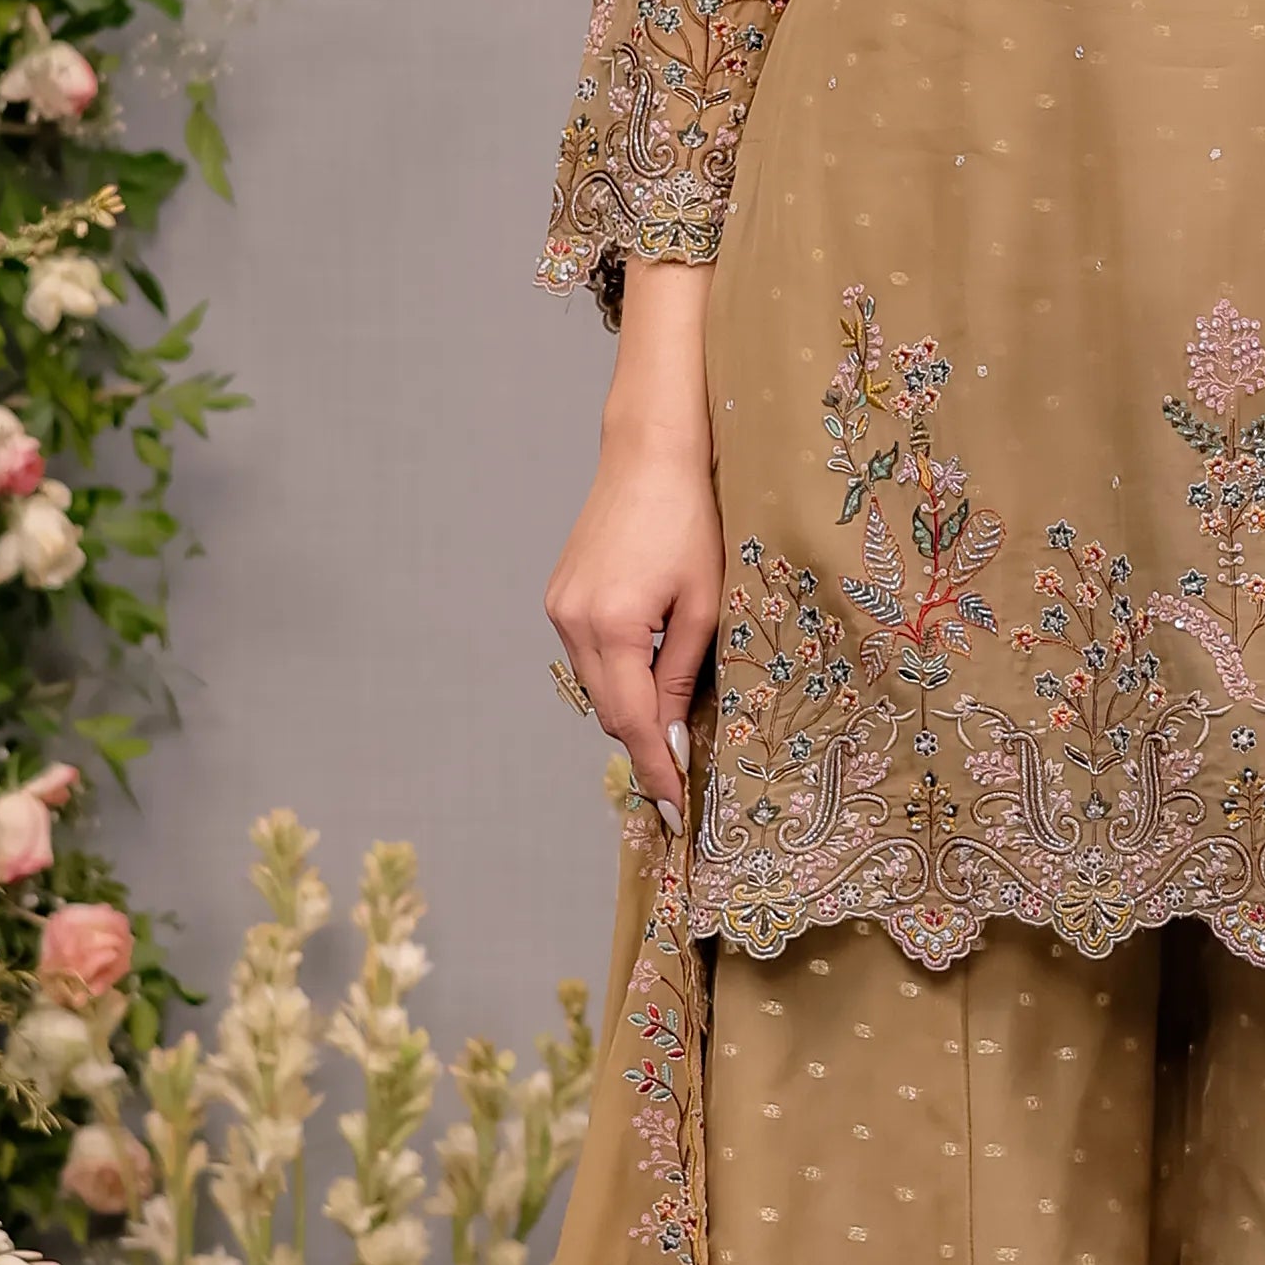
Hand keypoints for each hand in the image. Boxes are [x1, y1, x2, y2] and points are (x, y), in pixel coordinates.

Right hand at [543, 263, 719, 826]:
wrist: (651, 453)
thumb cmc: (693, 519)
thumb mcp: (704, 603)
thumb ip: (683, 674)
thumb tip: (669, 734)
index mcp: (611, 625)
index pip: (631, 720)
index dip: (654, 767)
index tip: (674, 811)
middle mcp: (573, 621)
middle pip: (608, 710)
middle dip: (643, 746)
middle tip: (678, 786)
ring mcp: (560, 607)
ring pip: (596, 687)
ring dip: (630, 710)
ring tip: (670, 737)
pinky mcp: (560, 595)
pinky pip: (589, 656)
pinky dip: (617, 676)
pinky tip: (648, 681)